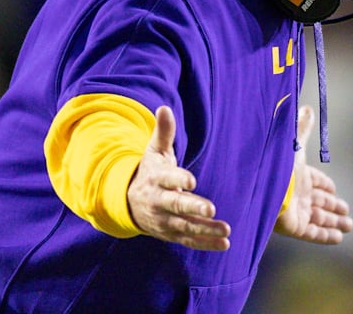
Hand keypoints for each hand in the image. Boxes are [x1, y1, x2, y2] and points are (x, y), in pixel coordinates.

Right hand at [127, 106, 230, 250]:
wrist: (127, 202)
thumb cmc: (149, 171)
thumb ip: (163, 133)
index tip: (192, 180)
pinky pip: (189, 240)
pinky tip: (224, 244)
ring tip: (226, 230)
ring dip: (205, 230)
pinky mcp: (171, 233)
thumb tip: (164, 108)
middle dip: (193, 208)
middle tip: (210, 209)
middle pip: (176, 206)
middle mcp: (159, 201)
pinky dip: (205, 244)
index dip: (179, 180)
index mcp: (156, 179)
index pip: (168, 179)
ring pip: (185, 226)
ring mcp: (165, 220)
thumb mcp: (153, 152)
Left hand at [274, 105, 352, 243]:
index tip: (334, 189)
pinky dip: (327, 236)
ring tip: (349, 225)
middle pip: (321, 202)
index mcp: (299, 176)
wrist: (264, 186)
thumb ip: (302, 129)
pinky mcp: (295, 227)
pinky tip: (339, 238)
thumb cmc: (278, 164)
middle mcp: (299, 195)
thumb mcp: (293, 144)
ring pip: (321, 218)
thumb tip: (306, 108)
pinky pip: (315, 233)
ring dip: (335, 222)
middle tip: (346, 211)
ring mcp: (298, 212)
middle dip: (334, 206)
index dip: (325, 185)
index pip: (316, 182)